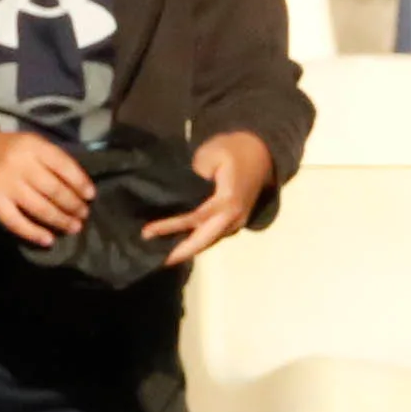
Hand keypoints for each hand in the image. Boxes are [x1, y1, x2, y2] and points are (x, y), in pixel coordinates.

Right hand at [0, 123, 95, 245]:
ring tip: (73, 227)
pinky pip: (17, 222)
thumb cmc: (2, 149)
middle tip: (84, 215)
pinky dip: (34, 233)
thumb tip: (79, 185)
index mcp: (31, 145)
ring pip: (41, 208)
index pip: (64, 166)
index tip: (90, 196)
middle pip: (55, 190)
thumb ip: (49, 158)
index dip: (80, 183)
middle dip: (74, 205)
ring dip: (61, 221)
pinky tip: (48, 240)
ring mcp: (6, 184)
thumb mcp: (26, 143)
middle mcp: (20, 164)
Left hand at [151, 127, 273, 265]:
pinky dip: (196, 242)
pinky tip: (180, 244)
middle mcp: (234, 217)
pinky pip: (213, 236)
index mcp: (228, 200)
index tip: (148, 233)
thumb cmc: (235, 150)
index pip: (195, 218)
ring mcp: (237, 222)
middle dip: (180, 253)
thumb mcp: (212, 153)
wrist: (262, 154)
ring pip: (209, 242)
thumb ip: (195, 174)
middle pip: (204, 241)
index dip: (170, 227)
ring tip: (164, 256)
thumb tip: (181, 194)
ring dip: (188, 250)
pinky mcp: (235, 222)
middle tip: (157, 261)